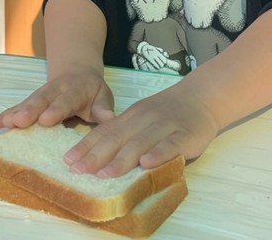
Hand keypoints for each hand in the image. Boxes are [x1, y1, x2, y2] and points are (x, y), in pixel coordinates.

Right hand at [0, 68, 114, 131]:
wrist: (78, 74)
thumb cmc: (92, 92)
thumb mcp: (103, 96)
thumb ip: (104, 108)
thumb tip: (109, 119)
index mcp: (75, 91)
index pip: (66, 101)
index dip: (56, 110)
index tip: (46, 119)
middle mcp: (54, 91)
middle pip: (41, 101)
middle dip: (30, 111)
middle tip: (19, 121)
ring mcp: (40, 96)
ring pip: (26, 104)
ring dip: (14, 113)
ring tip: (2, 123)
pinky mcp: (30, 103)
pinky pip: (16, 109)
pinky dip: (4, 116)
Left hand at [64, 84, 219, 178]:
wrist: (202, 98)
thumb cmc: (168, 113)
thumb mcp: (142, 118)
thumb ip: (124, 133)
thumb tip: (94, 157)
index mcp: (131, 116)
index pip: (105, 131)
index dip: (87, 146)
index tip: (68, 160)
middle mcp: (145, 119)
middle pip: (118, 138)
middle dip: (96, 155)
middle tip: (79, 171)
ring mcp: (165, 126)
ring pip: (141, 143)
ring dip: (122, 159)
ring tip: (106, 174)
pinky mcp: (184, 135)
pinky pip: (170, 145)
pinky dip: (158, 154)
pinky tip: (147, 163)